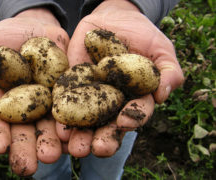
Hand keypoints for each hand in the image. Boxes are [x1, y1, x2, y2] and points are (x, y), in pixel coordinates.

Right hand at [0, 8, 68, 175]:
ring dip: (52, 143)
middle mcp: (25, 107)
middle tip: (28, 168)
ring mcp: (48, 102)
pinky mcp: (68, 94)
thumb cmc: (5, 36)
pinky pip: (73, 110)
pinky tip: (75, 138)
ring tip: (53, 156)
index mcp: (2, 100)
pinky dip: (74, 125)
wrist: (38, 28)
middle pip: (24, 131)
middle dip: (25, 148)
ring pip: (50, 126)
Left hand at [56, 0, 183, 156]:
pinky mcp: (71, 84)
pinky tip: (57, 126)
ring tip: (74, 147)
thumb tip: (163, 95)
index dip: (132, 118)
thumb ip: (168, 71)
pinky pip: (65, 100)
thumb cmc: (142, 35)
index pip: (135, 113)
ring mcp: (90, 95)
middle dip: (103, 138)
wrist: (114, 19)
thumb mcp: (160, 49)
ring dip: (80, 135)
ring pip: (85, 120)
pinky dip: (61, 113)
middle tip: (97, 149)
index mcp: (135, 99)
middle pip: (108, 125)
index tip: (124, 122)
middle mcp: (112, 103)